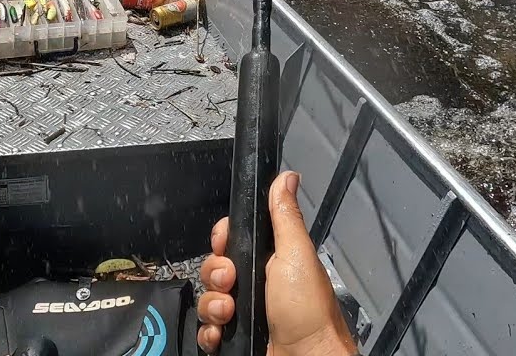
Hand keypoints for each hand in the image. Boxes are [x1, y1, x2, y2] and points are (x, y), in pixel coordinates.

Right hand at [197, 171, 356, 355]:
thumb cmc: (309, 311)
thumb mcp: (296, 254)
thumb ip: (285, 216)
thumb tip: (286, 178)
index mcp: (270, 260)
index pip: (232, 240)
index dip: (223, 240)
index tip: (225, 244)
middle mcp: (255, 285)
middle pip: (214, 267)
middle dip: (216, 273)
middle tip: (233, 281)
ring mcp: (243, 313)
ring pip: (207, 298)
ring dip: (212, 304)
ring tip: (230, 313)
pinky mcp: (234, 338)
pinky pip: (206, 328)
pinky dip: (209, 331)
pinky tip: (222, 333)